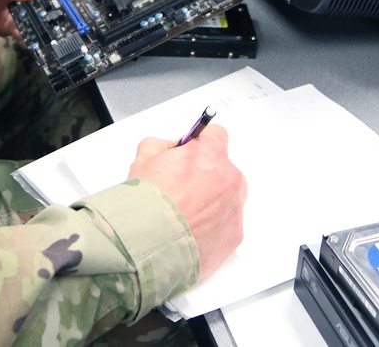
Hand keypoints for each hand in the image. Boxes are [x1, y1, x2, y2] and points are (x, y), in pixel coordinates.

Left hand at [0, 0, 54, 37]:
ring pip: (39, 19)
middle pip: (48, 3)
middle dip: (50, 8)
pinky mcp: (15, 26)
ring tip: (36, 23)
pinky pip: (25, 32)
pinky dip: (26, 34)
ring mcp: (24, 12)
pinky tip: (22, 31)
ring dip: (39, 22)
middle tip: (45, 11)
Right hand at [128, 125, 245, 280]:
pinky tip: (190, 230)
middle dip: (205, 175)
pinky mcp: (234, 235)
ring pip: (227, 197)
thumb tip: (168, 150)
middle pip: (223, 169)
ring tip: (183, 214)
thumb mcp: (143, 158)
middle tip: (180, 189)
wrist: (148, 243)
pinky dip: (212, 226)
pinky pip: (226, 224)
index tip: (189, 154)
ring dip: (210, 202)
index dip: (199, 145)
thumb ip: (161, 146)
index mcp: (211, 154)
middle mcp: (230, 178)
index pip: (215, 135)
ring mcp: (235, 208)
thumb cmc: (146, 202)